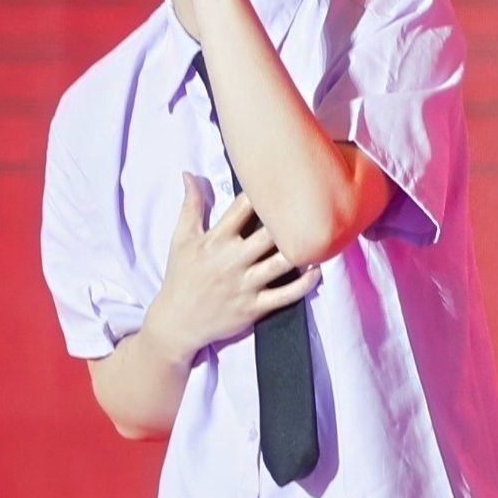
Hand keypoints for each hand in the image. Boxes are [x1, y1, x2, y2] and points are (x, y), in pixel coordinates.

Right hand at [141, 177, 310, 362]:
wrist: (176, 322)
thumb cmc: (181, 276)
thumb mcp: (181, 239)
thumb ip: (190, 206)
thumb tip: (189, 175)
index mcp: (216, 240)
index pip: (243, 208)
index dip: (264, 191)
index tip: (282, 180)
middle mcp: (232, 260)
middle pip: (269, 234)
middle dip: (289, 220)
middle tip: (312, 204)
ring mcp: (244, 285)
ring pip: (281, 264)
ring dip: (303, 250)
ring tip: (321, 236)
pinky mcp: (253, 307)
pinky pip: (285, 295)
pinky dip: (305, 283)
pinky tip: (317, 270)